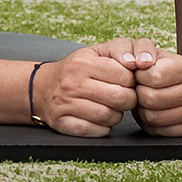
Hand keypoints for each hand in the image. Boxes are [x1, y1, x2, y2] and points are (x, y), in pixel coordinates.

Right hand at [36, 40, 150, 137]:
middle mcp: (71, 83)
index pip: (126, 76)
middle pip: (120, 98)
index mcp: (82, 62)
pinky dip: (101, 128)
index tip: (123, 81)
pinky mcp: (62, 123)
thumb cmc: (77, 69)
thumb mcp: (96, 52)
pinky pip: (95, 131)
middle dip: (127, 100)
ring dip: (114, 115)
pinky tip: (97, 119)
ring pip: (109, 117)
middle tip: (120, 96)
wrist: (41, 87)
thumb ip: (121, 50)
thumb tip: (140, 61)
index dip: (131, 81)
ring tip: (108, 106)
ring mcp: (64, 104)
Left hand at [129, 48, 181, 136]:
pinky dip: (150, 124)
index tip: (141, 74)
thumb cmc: (158, 68)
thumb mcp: (150, 51)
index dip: (139, 76)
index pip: (153, 77)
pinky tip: (154, 112)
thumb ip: (141, 49)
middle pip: (151, 99)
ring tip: (147, 100)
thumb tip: (139, 61)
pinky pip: (159, 131)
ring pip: (153, 117)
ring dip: (142, 110)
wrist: (179, 85)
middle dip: (139, 94)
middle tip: (142, 89)